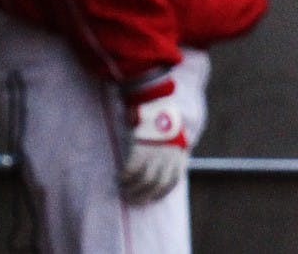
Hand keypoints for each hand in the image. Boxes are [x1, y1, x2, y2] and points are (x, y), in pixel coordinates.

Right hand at [119, 74, 187, 203]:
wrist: (153, 96)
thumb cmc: (159, 109)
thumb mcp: (171, 128)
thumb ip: (169, 142)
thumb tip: (162, 151)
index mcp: (178, 152)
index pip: (173, 181)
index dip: (161, 192)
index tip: (151, 198)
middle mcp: (168, 155)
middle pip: (157, 184)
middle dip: (145, 195)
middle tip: (133, 200)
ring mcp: (155, 152)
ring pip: (145, 180)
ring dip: (133, 189)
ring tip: (124, 191)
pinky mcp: (140, 146)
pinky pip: (132, 168)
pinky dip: (125, 177)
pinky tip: (119, 178)